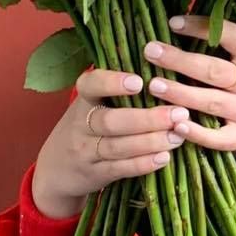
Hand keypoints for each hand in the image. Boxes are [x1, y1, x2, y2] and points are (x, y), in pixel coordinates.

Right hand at [31, 68, 190, 218]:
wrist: (56, 168)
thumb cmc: (88, 123)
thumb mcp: (93, 102)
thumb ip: (118, 86)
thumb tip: (162, 61)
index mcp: (84, 99)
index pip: (91, 85)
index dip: (112, 82)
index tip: (139, 81)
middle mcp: (81, 124)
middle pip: (111, 121)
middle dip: (147, 118)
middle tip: (179, 113)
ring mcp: (86, 151)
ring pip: (118, 146)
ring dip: (151, 142)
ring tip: (178, 135)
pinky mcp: (95, 174)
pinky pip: (119, 169)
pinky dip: (142, 164)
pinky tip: (164, 158)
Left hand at [143, 15, 235, 179]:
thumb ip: (222, 49)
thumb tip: (176, 24)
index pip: (231, 35)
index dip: (202, 27)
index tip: (173, 22)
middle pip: (214, 70)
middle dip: (180, 60)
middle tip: (150, 51)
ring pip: (211, 102)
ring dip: (180, 93)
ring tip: (153, 85)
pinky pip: (217, 137)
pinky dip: (196, 132)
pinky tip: (175, 125)